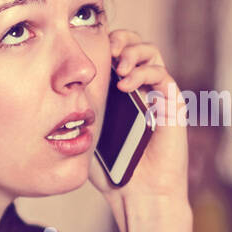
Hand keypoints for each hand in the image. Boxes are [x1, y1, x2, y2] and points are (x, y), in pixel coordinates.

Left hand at [88, 29, 189, 205]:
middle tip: (108, 49)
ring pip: (151, 54)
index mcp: (116, 90)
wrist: (138, 192)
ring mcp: (156, 94)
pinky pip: (162, 76)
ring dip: (134, 52)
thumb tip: (60, 85)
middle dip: (121, 40)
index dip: (103, 43)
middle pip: (134, 45)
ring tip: (118, 66)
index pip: (113, 53)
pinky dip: (144, 74)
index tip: (86, 49)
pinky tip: (127, 85)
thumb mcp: (86, 132)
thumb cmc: (111, 168)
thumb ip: (79, 109)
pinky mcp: (172, 103)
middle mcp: (139, 87)